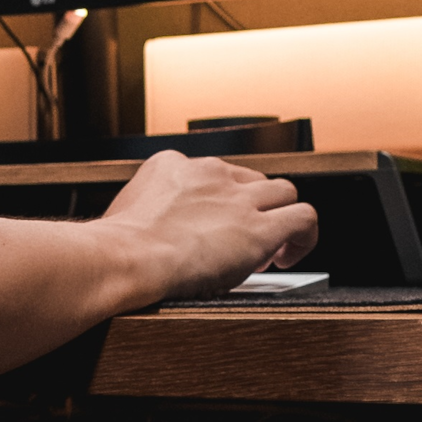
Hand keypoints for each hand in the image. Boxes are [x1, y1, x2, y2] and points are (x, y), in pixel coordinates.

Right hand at [97, 150, 317, 301]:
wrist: (126, 257)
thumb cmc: (117, 246)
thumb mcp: (124, 211)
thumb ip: (145, 212)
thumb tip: (143, 232)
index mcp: (173, 164)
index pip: (212, 174)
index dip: (219, 201)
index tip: (213, 225)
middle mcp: (211, 173)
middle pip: (251, 178)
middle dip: (252, 205)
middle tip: (243, 236)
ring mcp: (238, 199)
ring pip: (284, 191)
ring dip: (281, 214)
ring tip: (275, 243)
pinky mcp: (260, 228)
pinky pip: (304, 218)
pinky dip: (304, 236)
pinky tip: (289, 257)